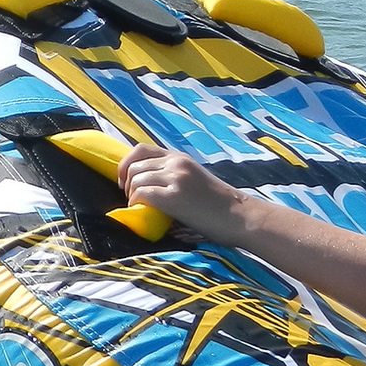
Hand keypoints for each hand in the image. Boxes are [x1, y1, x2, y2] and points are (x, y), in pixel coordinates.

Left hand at [120, 141, 240, 222]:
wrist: (240, 216)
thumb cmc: (221, 205)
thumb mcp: (196, 180)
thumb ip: (174, 176)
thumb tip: (147, 185)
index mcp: (180, 158)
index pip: (140, 149)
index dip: (125, 164)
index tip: (125, 181)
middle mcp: (177, 164)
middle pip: (134, 165)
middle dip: (126, 183)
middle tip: (132, 198)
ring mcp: (176, 179)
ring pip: (136, 179)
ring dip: (132, 195)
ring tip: (140, 206)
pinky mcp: (175, 197)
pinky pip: (142, 194)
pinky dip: (137, 203)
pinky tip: (144, 211)